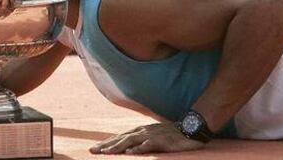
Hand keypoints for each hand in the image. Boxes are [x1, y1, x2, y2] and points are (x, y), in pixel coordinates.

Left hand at [89, 122, 204, 154]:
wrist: (190, 128)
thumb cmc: (170, 134)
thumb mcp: (153, 135)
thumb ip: (141, 140)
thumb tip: (129, 148)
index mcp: (140, 131)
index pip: (120, 137)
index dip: (107, 142)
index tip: (95, 149)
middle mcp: (143, 131)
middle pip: (121, 138)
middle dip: (106, 145)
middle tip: (92, 151)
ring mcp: (151, 135)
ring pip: (130, 141)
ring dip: (117, 147)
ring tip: (106, 153)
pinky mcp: (161, 141)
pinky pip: (147, 145)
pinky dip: (138, 149)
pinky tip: (130, 153)